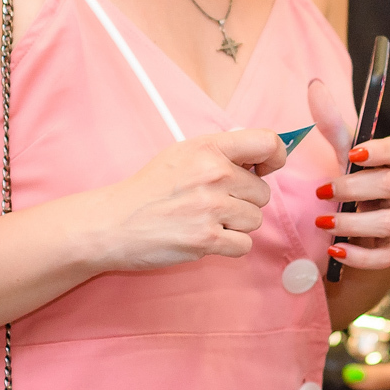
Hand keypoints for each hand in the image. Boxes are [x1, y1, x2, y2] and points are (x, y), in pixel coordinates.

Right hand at [85, 130, 285, 271]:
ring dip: (236, 225)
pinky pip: (244, 245)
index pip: (266, 142)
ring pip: (255, 220)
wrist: (114, 222)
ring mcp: (211, 207)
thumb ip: (219, 153)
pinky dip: (228, 246)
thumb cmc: (149, 190)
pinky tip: (204, 237)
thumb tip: (260, 159)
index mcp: (208, 148)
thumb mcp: (181, 154)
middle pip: (263, 192)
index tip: (265, 168)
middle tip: (212, 203)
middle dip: (244, 201)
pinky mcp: (206, 238)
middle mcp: (213, 174)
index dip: (275, 157)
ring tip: (204, 220)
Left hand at [307, 74, 389, 272]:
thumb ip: (334, 126)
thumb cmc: (367, 190)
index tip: (354, 154)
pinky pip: (382, 256)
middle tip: (323, 191)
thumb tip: (314, 85)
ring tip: (323, 222)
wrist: (386, 239)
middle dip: (354, 188)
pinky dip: (357, 255)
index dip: (379, 150)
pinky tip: (334, 250)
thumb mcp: (352, 159)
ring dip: (352, 223)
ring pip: (387, 223)